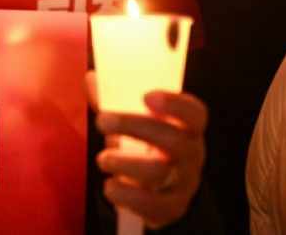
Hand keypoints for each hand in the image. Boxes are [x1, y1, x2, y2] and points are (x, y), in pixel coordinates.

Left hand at [85, 71, 207, 228]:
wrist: (158, 189)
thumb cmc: (144, 144)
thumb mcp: (132, 121)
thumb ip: (112, 100)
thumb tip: (91, 78)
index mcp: (186, 127)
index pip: (194, 113)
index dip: (175, 103)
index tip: (146, 96)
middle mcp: (191, 154)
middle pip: (174, 140)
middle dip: (134, 127)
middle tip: (101, 120)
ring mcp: (184, 182)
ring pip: (158, 172)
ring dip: (123, 163)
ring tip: (103, 159)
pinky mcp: (171, 207)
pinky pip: (153, 205)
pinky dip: (125, 194)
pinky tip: (110, 186)